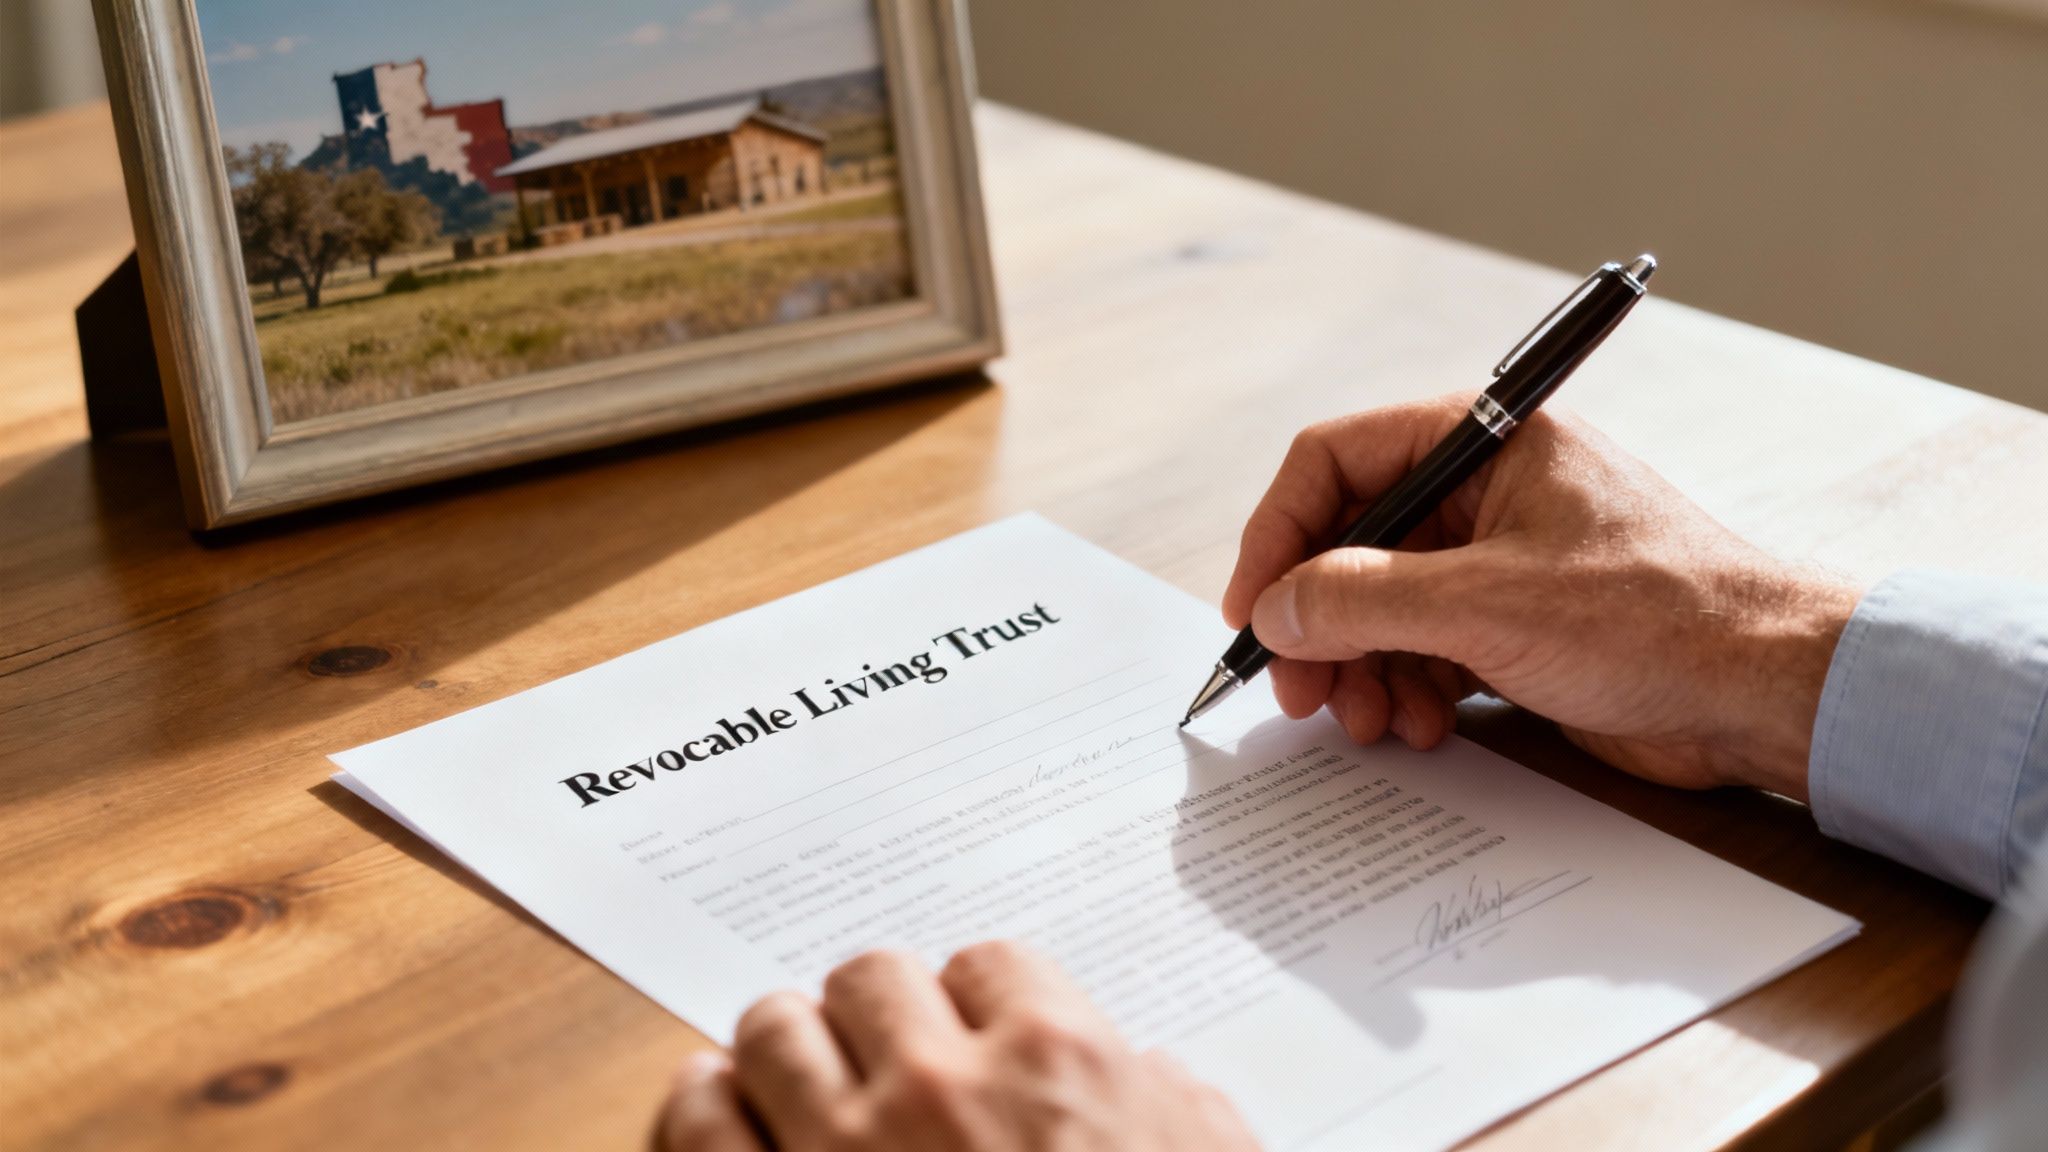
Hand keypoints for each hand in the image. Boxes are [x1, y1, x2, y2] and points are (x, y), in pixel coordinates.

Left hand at [661, 942, 1258, 1151]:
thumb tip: (1154, 1079)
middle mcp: (941, 1086)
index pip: (988, 964)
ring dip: (786, 1046)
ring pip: (775, 1027)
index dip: (977, 1002)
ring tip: (796, 1073)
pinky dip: (704, 1105)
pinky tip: (718, 1107)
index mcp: (1057, 1064)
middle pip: (872, 978)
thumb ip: (1181, 1113)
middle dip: (877, 1014)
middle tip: (884, 1054)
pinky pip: (700, 1121)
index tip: (972, 1033)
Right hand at [1223, 394, 1860, 800]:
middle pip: (1351, 546)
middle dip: (1319, 624)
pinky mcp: (1518, 629)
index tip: (1253, 610)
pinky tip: (1424, 728)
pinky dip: (1410, 692)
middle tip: (1301, 693)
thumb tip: (1276, 607)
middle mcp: (1485, 494)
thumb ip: (1362, 599)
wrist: (1768, 693)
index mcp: (1485, 442)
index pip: (1336, 462)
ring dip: (1362, 671)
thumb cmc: (1659, 617)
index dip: (1278, 534)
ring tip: (1371, 723)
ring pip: (1382, 609)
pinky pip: (1426, 652)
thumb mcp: (1486, 604)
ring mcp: (1500, 565)